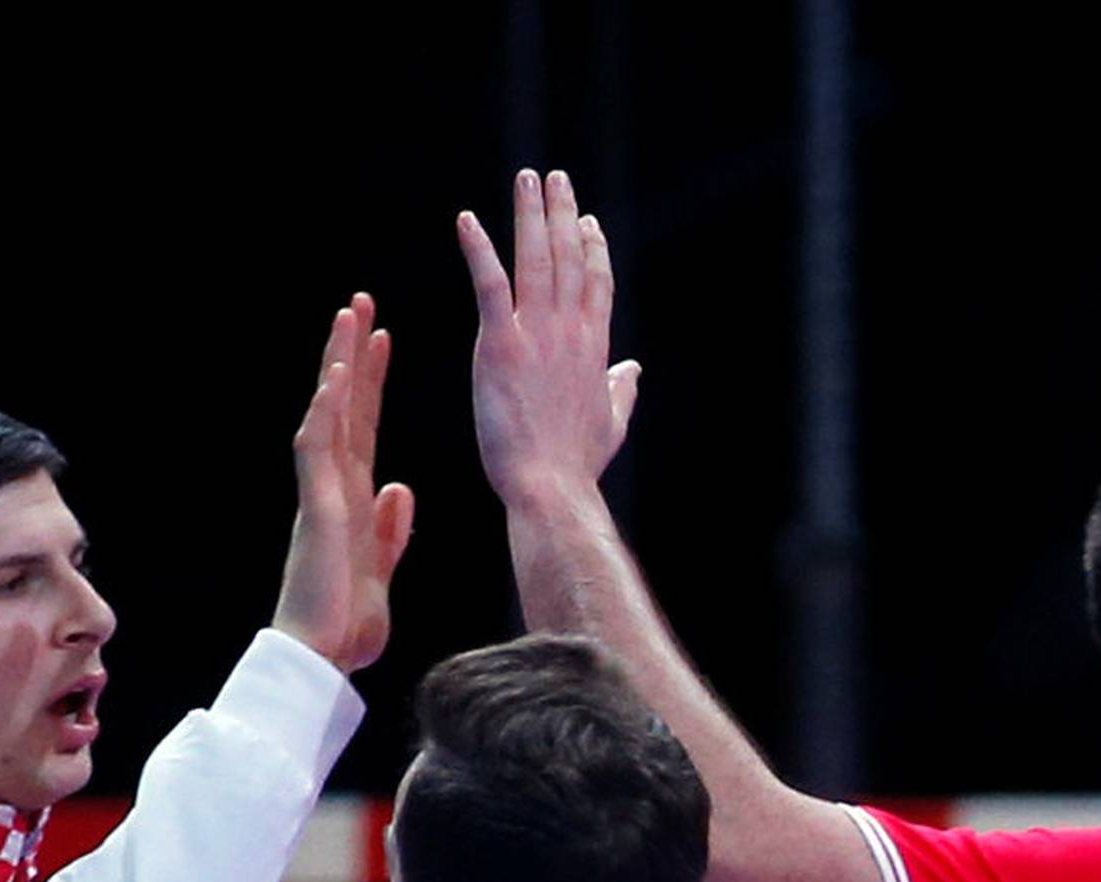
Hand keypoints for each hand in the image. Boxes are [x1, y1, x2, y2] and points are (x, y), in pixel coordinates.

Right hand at [272, 294, 414, 674]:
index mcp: (353, 500)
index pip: (362, 427)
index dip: (370, 382)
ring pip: (326, 414)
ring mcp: (322, 493)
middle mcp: (334, 487)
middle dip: (352, 355)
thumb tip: (399, 488)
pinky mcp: (317, 508)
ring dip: (336, 364)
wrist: (325, 660)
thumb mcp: (382, 568)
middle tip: (360, 303)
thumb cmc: (348, 625)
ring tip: (347, 315)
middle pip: (342, 407)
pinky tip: (335, 374)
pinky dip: (325, 410)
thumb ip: (391, 527)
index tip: (382, 339)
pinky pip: (318, 449)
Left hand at [458, 169, 641, 509]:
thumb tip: (633, 369)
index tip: (586, 220)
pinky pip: (490, 285)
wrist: (550, 486)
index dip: (592, 248)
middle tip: (553, 177)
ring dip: (530, 215)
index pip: (597, 283)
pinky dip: (479, 249)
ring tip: (526, 179)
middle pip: (569, 258)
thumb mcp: (612, 425)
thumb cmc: (576, 466)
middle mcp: (570, 332)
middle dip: (562, 213)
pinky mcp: (501, 345)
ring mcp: (537, 335)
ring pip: (536, 259)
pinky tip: (467, 220)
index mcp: (595, 349)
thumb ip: (623, 391)